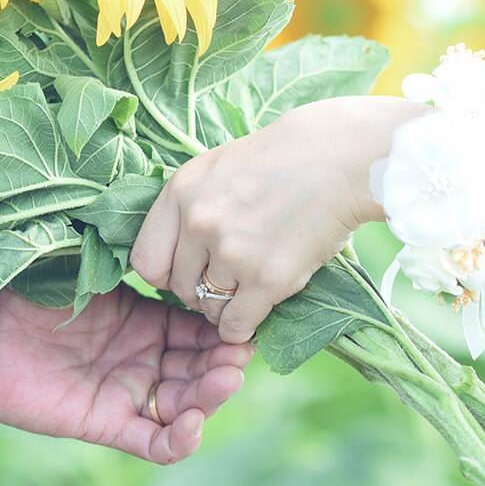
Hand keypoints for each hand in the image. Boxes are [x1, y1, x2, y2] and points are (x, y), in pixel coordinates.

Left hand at [0, 284, 253, 463]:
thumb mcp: (90, 270)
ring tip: (226, 378)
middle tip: (240, 351)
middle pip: (198, 370)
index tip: (244, 316)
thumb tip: (183, 246)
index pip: (197, 330)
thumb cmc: (30, 288)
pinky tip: (195, 423)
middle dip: (224, 363)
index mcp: (144, 320)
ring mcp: (125, 393)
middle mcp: (141, 359)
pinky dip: (178, 440)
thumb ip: (134, 264)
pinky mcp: (102, 423)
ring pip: (183, 405)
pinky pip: (150, 442)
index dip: (221, 328)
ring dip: (210, 397)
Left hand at [130, 96, 422, 343]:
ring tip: (246, 292)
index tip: (184, 272)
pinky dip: (243, 328)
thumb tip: (172, 253)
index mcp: (180, 192)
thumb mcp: (216, 168)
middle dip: (198, 291)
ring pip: (208, 308)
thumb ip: (188, 207)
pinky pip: (236, 324)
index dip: (163, 273)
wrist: (341, 157)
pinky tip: (256, 314)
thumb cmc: (281, 160)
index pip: (143, 260)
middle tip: (224, 283)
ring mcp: (232, 252)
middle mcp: (198, 222)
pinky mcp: (268, 278)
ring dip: (224, 308)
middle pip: (177, 287)